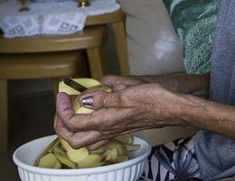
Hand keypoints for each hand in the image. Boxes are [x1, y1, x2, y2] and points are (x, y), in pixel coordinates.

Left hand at [54, 81, 182, 149]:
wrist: (173, 108)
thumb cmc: (153, 99)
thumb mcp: (126, 93)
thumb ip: (102, 98)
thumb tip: (84, 100)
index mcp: (106, 121)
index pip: (72, 122)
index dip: (62, 109)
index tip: (63, 94)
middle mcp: (107, 130)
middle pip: (74, 139)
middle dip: (61, 125)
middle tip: (62, 107)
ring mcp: (114, 132)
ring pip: (85, 141)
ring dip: (74, 130)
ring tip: (72, 114)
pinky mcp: (121, 129)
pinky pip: (98, 138)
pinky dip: (88, 130)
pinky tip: (93, 118)